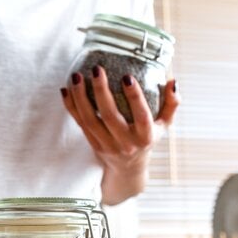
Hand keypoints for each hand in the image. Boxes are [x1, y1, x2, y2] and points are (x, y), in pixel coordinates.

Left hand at [61, 65, 178, 203]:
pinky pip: (79, 123)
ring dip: (80, 97)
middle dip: (101, 91)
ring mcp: (107, 144)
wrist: (128, 168)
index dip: (135, 97)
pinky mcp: (93, 143)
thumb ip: (171, 104)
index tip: (127, 77)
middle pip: (110, 116)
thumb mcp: (163, 125)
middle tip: (96, 69)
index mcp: (146, 136)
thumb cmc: (147, 139)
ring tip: (76, 76)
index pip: (141, 116)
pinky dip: (71, 106)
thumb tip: (172, 80)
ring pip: (90, 119)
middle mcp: (126, 143)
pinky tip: (66, 89)